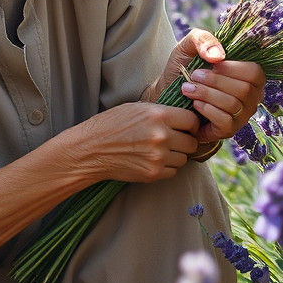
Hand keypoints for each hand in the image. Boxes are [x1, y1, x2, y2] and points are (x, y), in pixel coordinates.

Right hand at [72, 103, 200, 184]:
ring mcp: (158, 157)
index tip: (187, 127)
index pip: (192, 120)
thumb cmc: (111, 125)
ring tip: (161, 150)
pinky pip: (173, 171)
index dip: (191, 124)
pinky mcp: (153, 173)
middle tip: (175, 140)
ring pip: (184, 158)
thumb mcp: (137, 108)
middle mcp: (161, 136)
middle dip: (186, 141)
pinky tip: (153, 160)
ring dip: (176, 155)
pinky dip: (167, 167)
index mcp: (158, 115)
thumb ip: (162, 113)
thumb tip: (183, 118)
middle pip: (192, 142)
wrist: (90, 149)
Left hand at [146, 29, 265, 144]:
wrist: (167, 93)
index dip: (233, 68)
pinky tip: (194, 104)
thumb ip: (203, 39)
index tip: (212, 64)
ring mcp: (241, 115)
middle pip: (244, 90)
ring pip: (233, 105)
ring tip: (187, 88)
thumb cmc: (185, 68)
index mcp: (249, 75)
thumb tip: (219, 56)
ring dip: (207, 94)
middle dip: (215, 81)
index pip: (255, 72)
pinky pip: (226, 121)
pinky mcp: (228, 130)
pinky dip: (208, 110)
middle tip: (194, 76)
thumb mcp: (189, 46)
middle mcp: (251, 96)